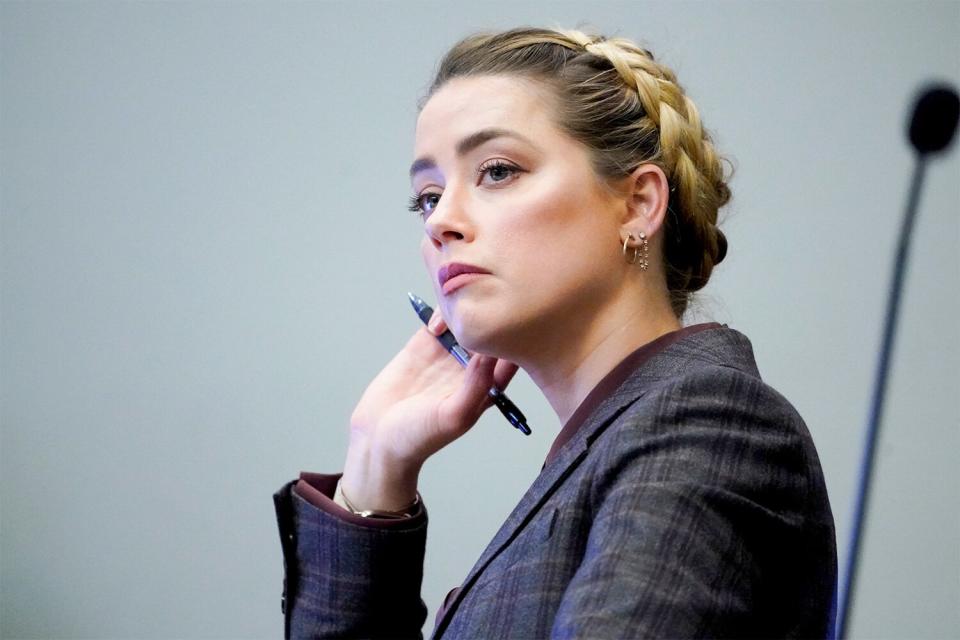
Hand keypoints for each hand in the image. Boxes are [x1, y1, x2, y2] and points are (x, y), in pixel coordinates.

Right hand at [341, 310, 517, 510]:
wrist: (378, 436)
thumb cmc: (421, 436)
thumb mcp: (454, 415)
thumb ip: (476, 385)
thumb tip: (492, 352)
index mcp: (488, 387)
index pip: (511, 357)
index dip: (515, 338)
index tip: (511, 323)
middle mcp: (472, 367)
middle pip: (491, 332)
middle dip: (492, 316)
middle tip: (484, 307)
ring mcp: (448, 353)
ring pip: (466, 321)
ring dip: (465, 311)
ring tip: (455, 316)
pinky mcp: (424, 345)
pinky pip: (440, 319)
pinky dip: (441, 312)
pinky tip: (435, 324)